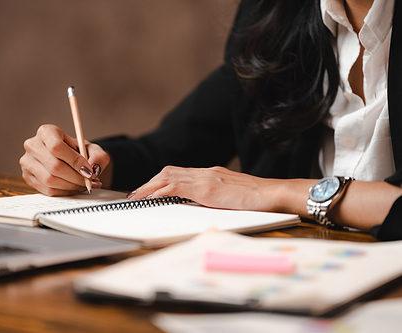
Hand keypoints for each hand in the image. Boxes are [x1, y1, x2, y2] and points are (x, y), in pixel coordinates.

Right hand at [20, 124, 109, 195]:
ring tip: (84, 184)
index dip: (75, 161)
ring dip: (71, 186)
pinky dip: (64, 191)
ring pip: (50, 180)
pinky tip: (74, 187)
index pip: (57, 147)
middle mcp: (33, 145)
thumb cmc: (78, 151)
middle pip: (54, 166)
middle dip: (76, 177)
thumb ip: (98, 156)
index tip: (89, 171)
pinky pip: (47, 189)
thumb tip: (94, 167)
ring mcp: (27, 162)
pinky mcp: (27, 176)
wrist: (68, 159)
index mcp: (46, 132)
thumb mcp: (92, 148)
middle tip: (90, 181)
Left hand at [127, 165, 401, 231]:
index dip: (159, 181)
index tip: (147, 190)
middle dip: (149, 183)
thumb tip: (196, 203)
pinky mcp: (209, 189)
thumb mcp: (229, 195)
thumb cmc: (256, 197)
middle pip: (169, 171)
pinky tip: (152, 200)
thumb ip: (212, 196)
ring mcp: (207, 178)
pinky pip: (179, 187)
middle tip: (135, 195)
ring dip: (150, 187)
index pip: (178, 172)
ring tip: (137, 198)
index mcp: (210, 173)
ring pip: (169, 177)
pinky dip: (162, 192)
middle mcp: (205, 172)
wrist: (274, 193)